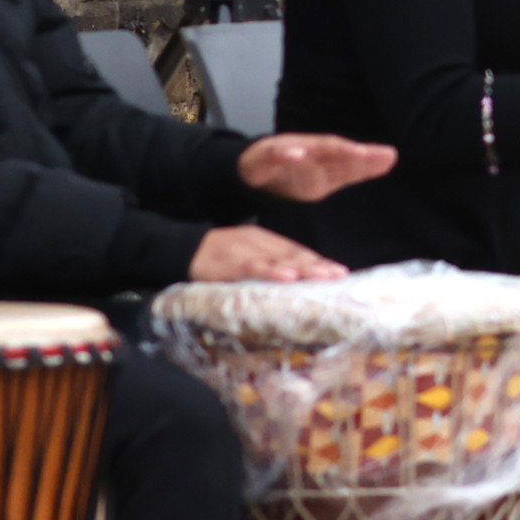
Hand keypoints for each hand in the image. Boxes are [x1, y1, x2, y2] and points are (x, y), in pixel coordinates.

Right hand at [188, 225, 346, 284]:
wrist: (180, 248)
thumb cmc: (217, 258)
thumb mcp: (246, 256)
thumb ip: (269, 264)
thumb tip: (297, 279)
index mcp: (265, 241)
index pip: (298, 251)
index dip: (319, 261)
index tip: (340, 272)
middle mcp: (259, 243)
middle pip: (293, 254)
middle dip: (317, 265)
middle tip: (339, 275)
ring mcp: (243, 251)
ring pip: (277, 259)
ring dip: (301, 268)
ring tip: (322, 275)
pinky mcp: (227, 263)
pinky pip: (250, 267)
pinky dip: (270, 271)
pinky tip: (287, 276)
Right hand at [236, 133, 396, 202]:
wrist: (255, 169)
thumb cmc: (298, 169)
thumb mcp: (328, 174)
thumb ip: (357, 169)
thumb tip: (391, 158)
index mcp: (328, 159)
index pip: (350, 159)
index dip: (368, 159)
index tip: (389, 157)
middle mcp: (312, 150)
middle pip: (333, 150)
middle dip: (350, 152)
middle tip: (366, 153)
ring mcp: (289, 151)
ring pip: (307, 150)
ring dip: (323, 150)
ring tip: (346, 152)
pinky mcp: (265, 157)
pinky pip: (274, 155)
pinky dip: (284, 154)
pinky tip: (294, 155)